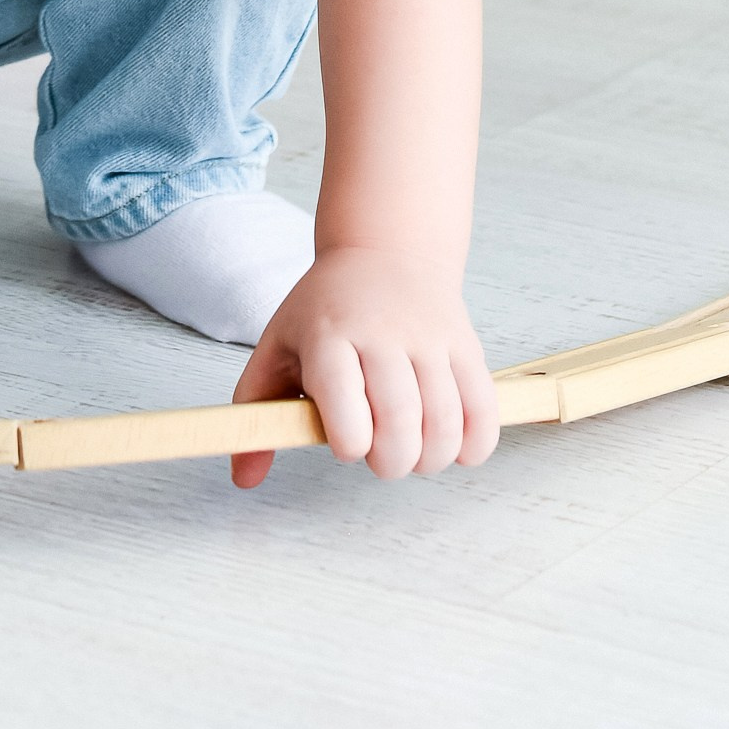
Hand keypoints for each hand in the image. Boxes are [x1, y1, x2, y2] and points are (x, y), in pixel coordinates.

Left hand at [230, 246, 496, 485]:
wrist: (382, 249)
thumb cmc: (324, 311)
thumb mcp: (278, 347)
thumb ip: (257, 413)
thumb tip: (244, 479)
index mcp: (328, 334)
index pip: (344, 404)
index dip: (348, 443)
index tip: (346, 444)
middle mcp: (382, 333)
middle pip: (400, 423)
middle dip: (391, 463)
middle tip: (382, 457)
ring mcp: (430, 338)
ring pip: (446, 423)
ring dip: (431, 458)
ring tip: (414, 452)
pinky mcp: (466, 345)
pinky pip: (484, 411)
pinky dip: (474, 445)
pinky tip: (453, 445)